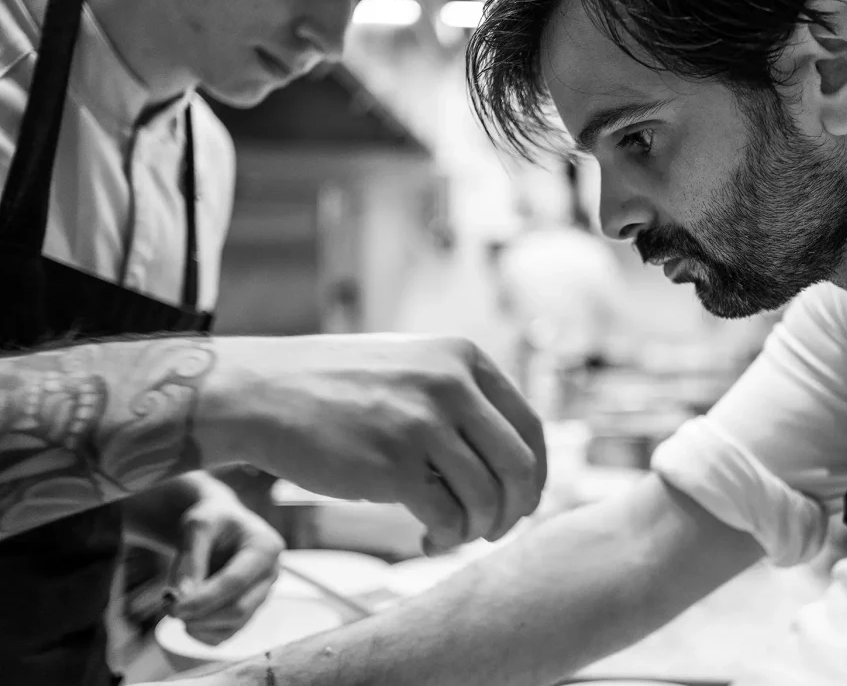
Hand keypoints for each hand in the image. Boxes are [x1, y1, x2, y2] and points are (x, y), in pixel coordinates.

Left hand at [167, 490, 284, 644]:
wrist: (218, 524)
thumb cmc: (210, 520)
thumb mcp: (196, 525)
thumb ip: (189, 560)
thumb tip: (181, 598)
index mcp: (266, 547)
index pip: (235, 582)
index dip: (203, 599)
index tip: (172, 608)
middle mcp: (271, 574)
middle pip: (238, 609)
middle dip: (201, 614)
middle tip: (168, 607)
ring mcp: (262, 594)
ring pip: (232, 626)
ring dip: (199, 624)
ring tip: (175, 605)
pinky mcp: (249, 611)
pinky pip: (226, 635)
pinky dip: (201, 633)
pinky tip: (187, 615)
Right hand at [196, 335, 545, 553]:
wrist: (262, 394)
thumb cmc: (336, 388)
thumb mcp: (412, 366)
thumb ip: (461, 398)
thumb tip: (513, 461)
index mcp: (463, 357)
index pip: (529, 426)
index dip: (534, 474)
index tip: (523, 501)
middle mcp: (452, 385)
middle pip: (519, 466)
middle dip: (515, 510)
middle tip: (494, 531)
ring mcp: (423, 423)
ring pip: (487, 498)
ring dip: (477, 529)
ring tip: (450, 535)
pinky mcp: (394, 465)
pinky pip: (448, 518)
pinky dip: (446, 539)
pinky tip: (426, 540)